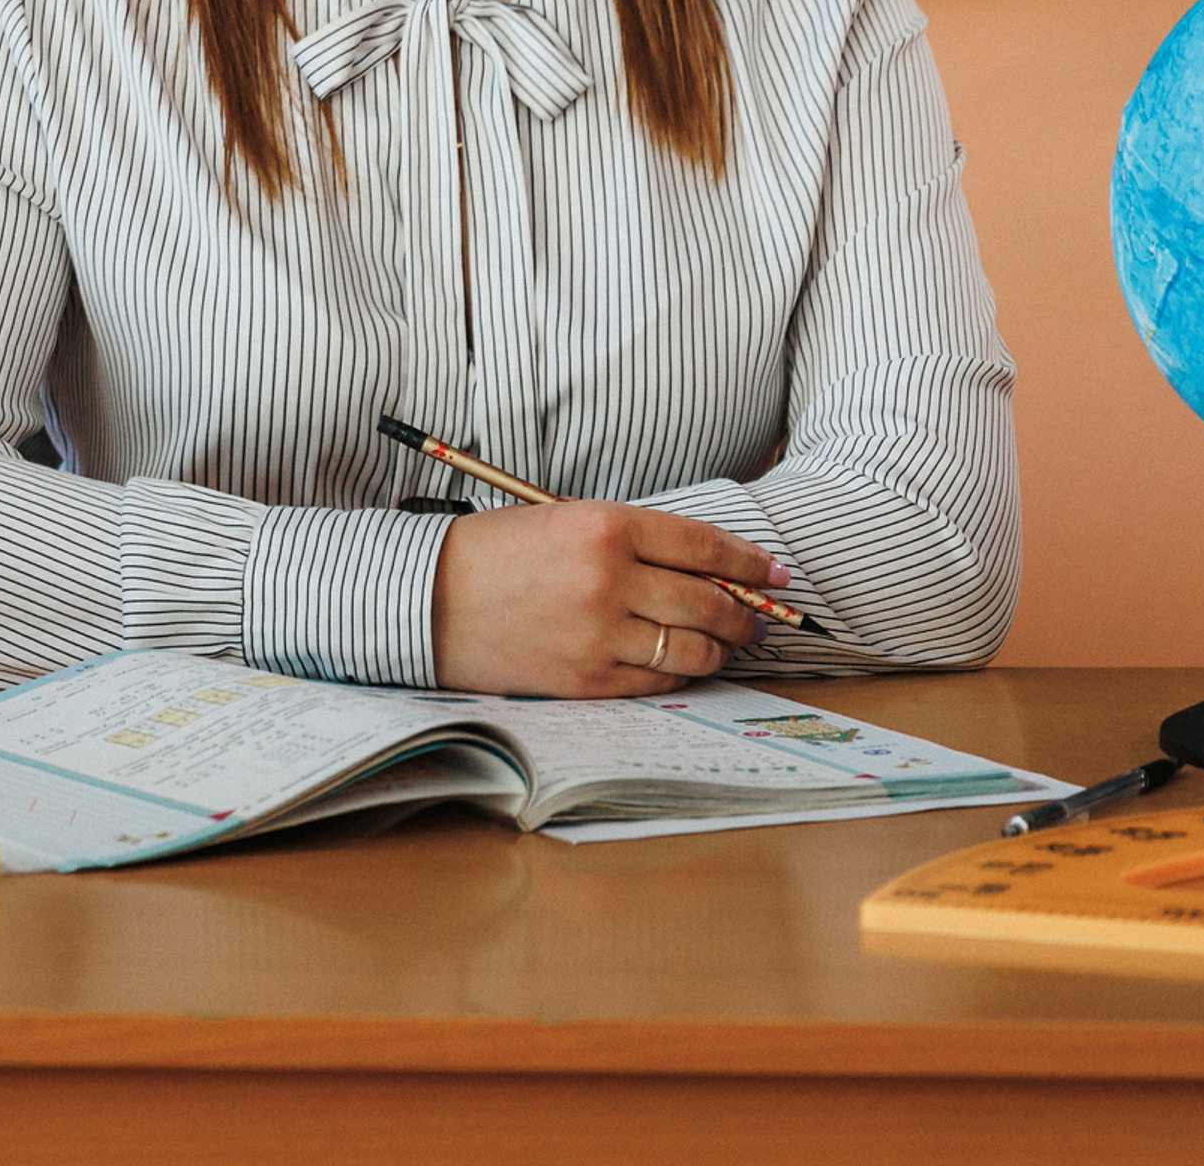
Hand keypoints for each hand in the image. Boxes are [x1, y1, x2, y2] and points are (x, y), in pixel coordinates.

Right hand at [430, 501, 785, 697]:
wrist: (429, 599)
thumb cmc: (496, 552)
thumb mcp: (565, 520)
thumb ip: (632, 540)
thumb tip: (702, 567)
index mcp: (604, 526)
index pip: (704, 547)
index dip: (749, 563)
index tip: (774, 574)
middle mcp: (609, 580)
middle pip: (708, 602)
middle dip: (743, 614)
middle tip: (755, 618)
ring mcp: (599, 635)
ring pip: (692, 650)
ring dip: (719, 650)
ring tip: (725, 645)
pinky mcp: (587, 680)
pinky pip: (657, 683)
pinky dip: (679, 675)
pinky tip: (682, 665)